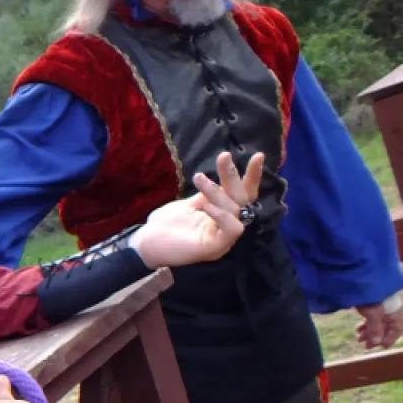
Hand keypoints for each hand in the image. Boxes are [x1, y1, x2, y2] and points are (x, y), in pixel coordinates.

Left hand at [131, 151, 262, 268]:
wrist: (144, 243)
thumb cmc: (164, 224)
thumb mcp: (188, 203)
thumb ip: (206, 195)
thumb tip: (220, 182)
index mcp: (221, 216)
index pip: (242, 195)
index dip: (251, 177)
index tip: (258, 156)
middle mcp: (226, 227)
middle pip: (242, 200)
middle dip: (233, 176)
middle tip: (224, 157)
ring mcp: (222, 239)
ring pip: (235, 210)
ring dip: (218, 192)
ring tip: (199, 179)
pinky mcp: (216, 247)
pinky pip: (232, 229)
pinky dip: (222, 215)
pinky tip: (207, 206)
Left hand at [356, 300, 402, 349]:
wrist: (358, 281)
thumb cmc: (369, 297)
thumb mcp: (372, 314)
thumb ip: (375, 329)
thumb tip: (376, 343)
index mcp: (395, 312)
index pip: (398, 328)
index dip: (391, 338)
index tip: (383, 346)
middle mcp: (390, 311)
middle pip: (386, 328)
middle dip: (376, 338)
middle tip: (367, 346)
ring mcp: (381, 308)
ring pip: (377, 324)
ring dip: (369, 333)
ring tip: (359, 340)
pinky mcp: (371, 305)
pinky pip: (371, 319)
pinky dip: (365, 325)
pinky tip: (358, 330)